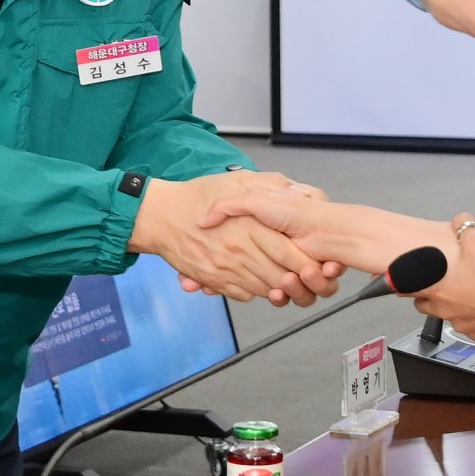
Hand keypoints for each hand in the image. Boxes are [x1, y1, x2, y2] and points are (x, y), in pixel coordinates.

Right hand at [130, 171, 340, 306]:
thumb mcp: (236, 181)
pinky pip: (243, 294)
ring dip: (280, 290)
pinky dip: (256, 293)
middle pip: (279, 276)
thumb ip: (268, 185)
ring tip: (290, 282)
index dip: (304, 261)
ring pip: (264, 289)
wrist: (160, 215)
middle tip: (308, 278)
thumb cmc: (197, 194)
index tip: (315, 262)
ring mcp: (225, 269)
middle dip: (298, 282)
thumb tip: (296, 189)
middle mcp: (238, 252)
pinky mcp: (214, 280)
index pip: (286, 251)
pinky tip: (262, 284)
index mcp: (249, 227)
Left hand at [410, 214, 474, 341]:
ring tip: (464, 294)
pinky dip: (472, 318)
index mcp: (435, 285)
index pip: (403, 286)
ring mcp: (459, 321)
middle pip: (422, 304)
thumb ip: (464, 227)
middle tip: (437, 284)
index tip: (396, 280)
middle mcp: (442, 306)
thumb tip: (461, 220)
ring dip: (450, 306)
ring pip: (445, 315)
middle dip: (425, 295)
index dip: (399, 282)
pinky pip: (468, 326)